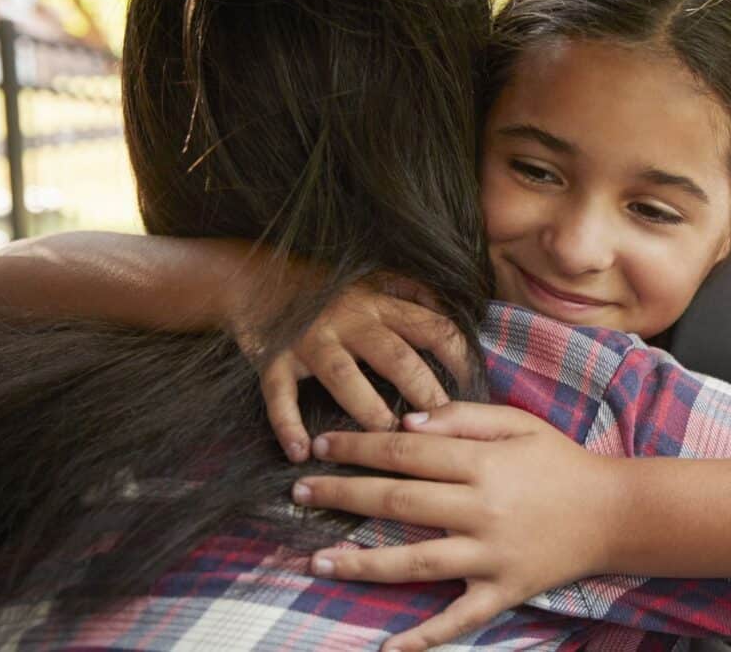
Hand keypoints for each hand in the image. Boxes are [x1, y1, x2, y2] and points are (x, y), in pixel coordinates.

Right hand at [260, 277, 469, 461]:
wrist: (254, 278)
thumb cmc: (327, 288)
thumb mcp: (375, 280)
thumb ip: (415, 295)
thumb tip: (462, 313)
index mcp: (380, 303)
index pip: (432, 327)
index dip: (458, 356)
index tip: (476, 385)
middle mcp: (349, 320)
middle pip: (395, 357)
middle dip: (423, 391)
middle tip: (443, 425)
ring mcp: (310, 340)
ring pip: (344, 376)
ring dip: (366, 409)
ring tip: (386, 439)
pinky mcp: (273, 358)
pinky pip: (280, 394)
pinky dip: (286, 424)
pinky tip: (300, 451)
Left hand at [292, 403, 623, 651]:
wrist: (617, 513)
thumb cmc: (563, 462)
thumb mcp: (519, 424)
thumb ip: (463, 418)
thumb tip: (405, 424)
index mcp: (485, 463)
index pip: (406, 451)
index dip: (359, 446)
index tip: (321, 445)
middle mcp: (483, 509)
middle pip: (399, 500)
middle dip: (343, 494)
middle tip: (298, 492)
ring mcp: (491, 555)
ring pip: (414, 560)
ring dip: (360, 563)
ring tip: (315, 562)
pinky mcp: (503, 591)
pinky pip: (459, 618)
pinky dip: (424, 637)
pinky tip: (388, 648)